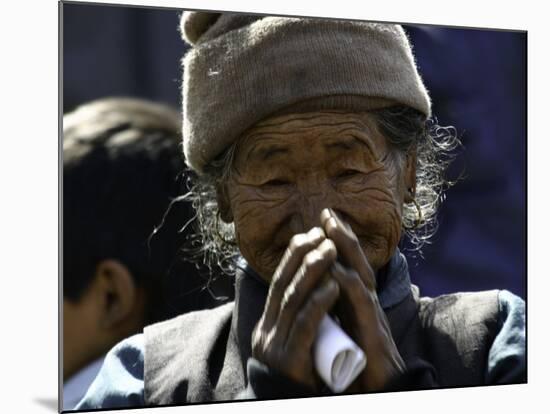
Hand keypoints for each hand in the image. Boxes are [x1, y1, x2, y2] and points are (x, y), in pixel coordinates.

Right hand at [251, 227, 339, 389]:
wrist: (290, 405)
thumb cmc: (299, 372)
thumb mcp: (292, 339)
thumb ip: (297, 316)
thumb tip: (312, 284)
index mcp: (267, 323)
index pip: (278, 281)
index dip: (294, 255)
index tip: (311, 234)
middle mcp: (266, 330)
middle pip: (283, 284)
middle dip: (302, 255)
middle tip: (322, 234)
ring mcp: (275, 345)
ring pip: (293, 298)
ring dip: (313, 271)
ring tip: (330, 250)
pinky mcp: (289, 360)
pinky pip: (305, 325)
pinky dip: (319, 303)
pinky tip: (333, 286)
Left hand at [320, 208, 405, 391]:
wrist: (378, 391)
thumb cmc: (360, 363)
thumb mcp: (344, 330)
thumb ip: (335, 310)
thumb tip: (317, 290)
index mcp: (357, 304)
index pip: (347, 266)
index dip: (337, 243)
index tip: (322, 220)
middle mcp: (367, 305)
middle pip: (356, 264)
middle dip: (342, 236)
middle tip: (328, 212)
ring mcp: (372, 318)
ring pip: (360, 276)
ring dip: (347, 251)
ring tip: (332, 229)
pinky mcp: (374, 336)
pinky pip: (362, 306)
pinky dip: (350, 287)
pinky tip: (337, 271)